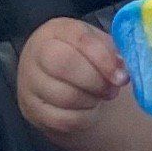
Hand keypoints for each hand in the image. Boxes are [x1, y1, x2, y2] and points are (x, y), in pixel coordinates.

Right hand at [17, 17, 129, 135]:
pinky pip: (62, 120)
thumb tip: (122, 71)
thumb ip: (111, 53)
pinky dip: (83, 119)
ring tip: (100, 97)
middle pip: (65, 66)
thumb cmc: (83, 57)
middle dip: (96, 81)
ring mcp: (29, 84)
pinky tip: (88, 110)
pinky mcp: (31, 110)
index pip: (80, 39)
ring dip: (92, 101)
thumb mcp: (98, 45)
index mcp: (55, 31)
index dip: (104, 59)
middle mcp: (35, 54)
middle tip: (112, 89)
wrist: (58, 80)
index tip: (121, 76)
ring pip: (65, 96)